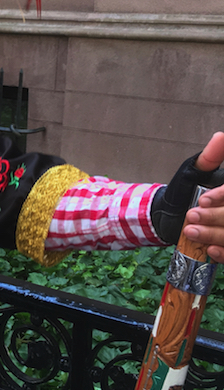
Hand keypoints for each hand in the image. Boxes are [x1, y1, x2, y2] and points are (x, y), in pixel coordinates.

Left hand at [182, 132, 223, 262]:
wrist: (170, 216)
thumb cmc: (185, 190)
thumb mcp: (195, 171)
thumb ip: (210, 157)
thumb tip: (220, 137)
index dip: (222, 197)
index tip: (202, 200)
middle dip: (215, 217)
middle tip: (191, 216)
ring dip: (214, 234)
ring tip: (190, 231)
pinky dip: (223, 253)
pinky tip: (210, 250)